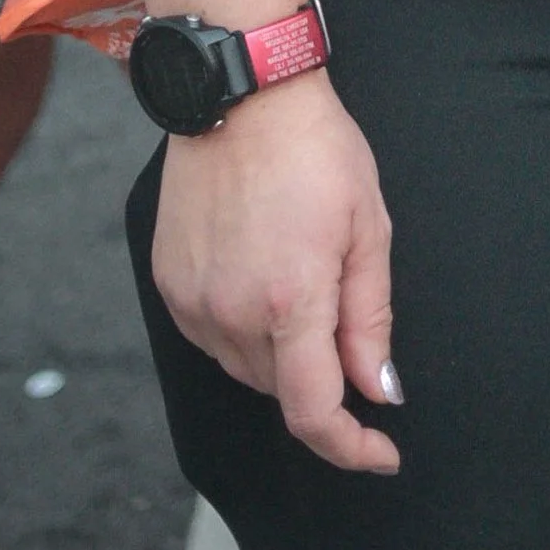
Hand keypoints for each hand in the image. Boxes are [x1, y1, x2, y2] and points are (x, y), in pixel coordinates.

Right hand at [151, 67, 400, 472]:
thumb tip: (380, 390)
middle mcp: (231, 314)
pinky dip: (247, 334)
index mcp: (290, 302)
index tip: (381, 453)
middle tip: (351, 332)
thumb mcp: (368, 227)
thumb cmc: (316, 151)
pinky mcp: (168, 287)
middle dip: (324, 383)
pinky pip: (213, 340)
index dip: (351, 447)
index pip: (314, 413)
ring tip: (306, 287)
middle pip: (283, 392)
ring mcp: (193, 302)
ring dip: (285, 359)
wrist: (239, 96)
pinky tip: (267, 284)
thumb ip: (371, 319)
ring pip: (247, 371)